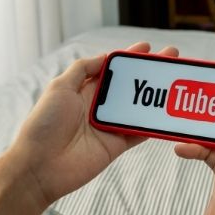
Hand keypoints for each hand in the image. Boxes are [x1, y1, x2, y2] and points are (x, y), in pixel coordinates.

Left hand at [10, 42, 178, 204]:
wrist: (39, 166)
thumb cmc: (43, 125)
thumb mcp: (59, 88)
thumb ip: (82, 69)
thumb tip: (104, 56)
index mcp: (84, 90)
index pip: (112, 69)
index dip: (130, 58)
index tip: (148, 48)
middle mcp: (99, 106)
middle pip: (131, 86)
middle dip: (150, 72)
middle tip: (171, 59)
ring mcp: (109, 126)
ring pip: (139, 107)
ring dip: (157, 95)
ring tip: (175, 82)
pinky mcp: (116, 144)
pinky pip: (139, 132)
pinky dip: (154, 124)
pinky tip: (169, 113)